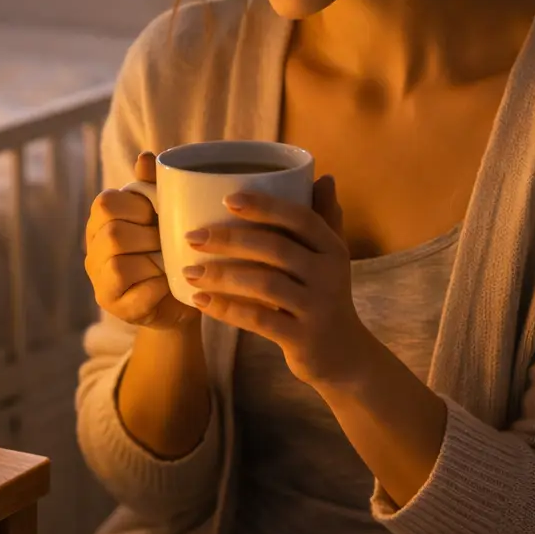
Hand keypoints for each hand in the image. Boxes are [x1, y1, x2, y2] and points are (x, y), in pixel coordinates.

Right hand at [85, 151, 200, 330]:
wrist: (186, 294)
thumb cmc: (173, 248)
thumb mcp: (166, 214)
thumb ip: (155, 186)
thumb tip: (145, 157)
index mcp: (101, 221)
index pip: (106, 203)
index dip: (137, 206)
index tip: (158, 215)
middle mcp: (93, 250)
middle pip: (112, 233)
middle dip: (148, 236)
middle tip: (167, 242)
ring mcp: (100, 281)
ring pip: (117, 264)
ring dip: (153, 262)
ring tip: (169, 263)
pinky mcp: (115, 307)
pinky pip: (134, 294)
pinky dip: (158, 287)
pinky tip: (169, 284)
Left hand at [182, 174, 372, 388]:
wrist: (344, 356)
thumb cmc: (325, 297)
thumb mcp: (329, 259)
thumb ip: (323, 219)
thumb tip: (323, 177)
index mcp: (331, 248)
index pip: (300, 218)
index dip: (265, 206)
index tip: (227, 200)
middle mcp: (328, 275)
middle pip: (275, 248)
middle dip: (230, 239)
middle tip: (193, 237)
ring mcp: (317, 307)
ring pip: (263, 284)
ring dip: (221, 275)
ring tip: (189, 271)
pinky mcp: (302, 338)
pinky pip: (258, 319)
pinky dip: (226, 309)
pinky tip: (200, 301)